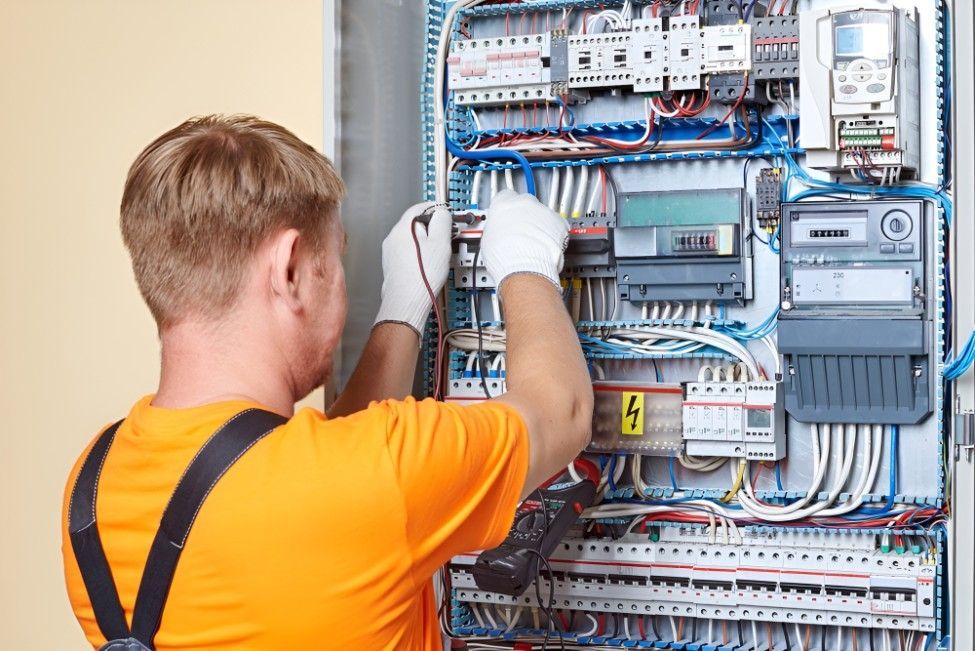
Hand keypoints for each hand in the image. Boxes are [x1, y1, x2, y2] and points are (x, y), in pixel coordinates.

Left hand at [374, 201, 451, 334]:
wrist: (407, 301)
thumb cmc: (421, 276)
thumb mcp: (440, 243)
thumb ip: (442, 221)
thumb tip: (442, 212)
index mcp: (403, 228)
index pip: (420, 207)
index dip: (436, 208)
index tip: (446, 213)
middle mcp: (393, 238)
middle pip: (415, 223)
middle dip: (432, 227)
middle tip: (446, 235)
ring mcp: (391, 252)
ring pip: (412, 239)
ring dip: (426, 242)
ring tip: (438, 254)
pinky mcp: (393, 265)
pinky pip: (408, 252)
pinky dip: (419, 254)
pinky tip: (427, 265)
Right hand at [481, 190, 567, 290]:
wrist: (524, 268)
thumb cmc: (505, 257)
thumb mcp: (488, 239)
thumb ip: (495, 228)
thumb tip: (498, 231)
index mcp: (503, 204)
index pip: (505, 198)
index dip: (507, 210)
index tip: (508, 217)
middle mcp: (524, 203)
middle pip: (525, 204)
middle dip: (525, 216)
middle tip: (521, 232)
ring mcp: (543, 211)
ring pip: (542, 214)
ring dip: (539, 225)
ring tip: (534, 243)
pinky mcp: (558, 222)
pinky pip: (557, 225)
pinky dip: (554, 233)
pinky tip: (546, 245)